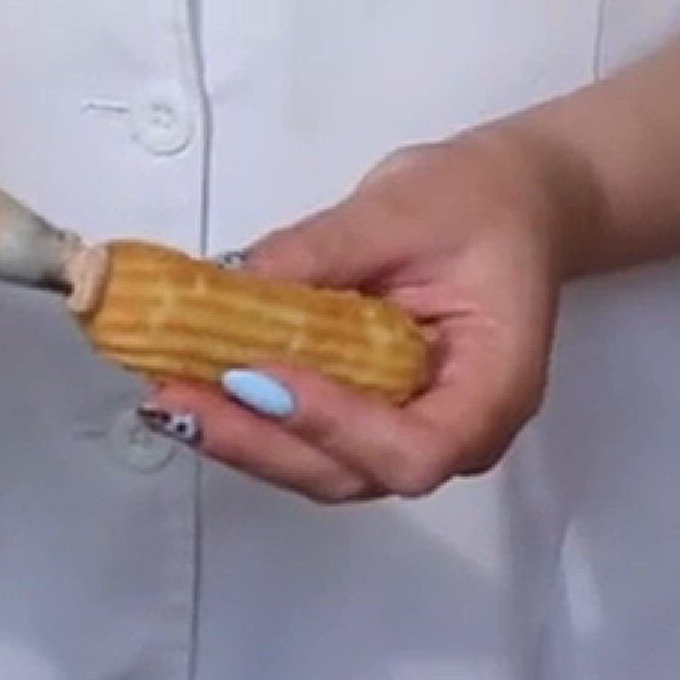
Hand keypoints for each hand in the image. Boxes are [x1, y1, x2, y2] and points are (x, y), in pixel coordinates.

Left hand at [138, 128, 588, 502]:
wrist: (510, 206)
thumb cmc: (482, 204)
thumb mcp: (403, 208)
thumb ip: (319, 252)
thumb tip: (227, 282)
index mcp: (497, 385)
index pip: (418, 448)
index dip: (337, 427)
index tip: (263, 377)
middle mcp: (459, 433)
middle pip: (354, 474)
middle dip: (259, 440)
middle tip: (177, 395)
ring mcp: (409, 434)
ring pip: (321, 469)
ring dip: (242, 438)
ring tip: (169, 394)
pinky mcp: (369, 422)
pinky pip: (308, 440)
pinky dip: (249, 422)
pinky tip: (193, 389)